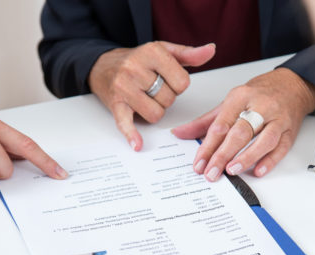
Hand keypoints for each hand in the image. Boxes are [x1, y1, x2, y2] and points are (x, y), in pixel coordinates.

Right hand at [88, 41, 215, 150]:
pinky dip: (132, 134)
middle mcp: (135, 68)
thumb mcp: (164, 51)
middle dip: (165, 97)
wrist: (103, 66)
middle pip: (169, 99)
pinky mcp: (115, 105)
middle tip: (153, 88)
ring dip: (154, 110)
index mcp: (152, 52)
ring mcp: (124, 88)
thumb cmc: (137, 60)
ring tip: (145, 98)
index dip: (178, 85)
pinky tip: (137, 143)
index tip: (167, 80)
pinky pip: (126, 123)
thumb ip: (189, 54)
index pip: (182, 82)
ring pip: (155, 114)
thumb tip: (211, 50)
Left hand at [172, 68, 314, 180]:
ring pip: (264, 140)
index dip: (208, 146)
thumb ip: (205, 121)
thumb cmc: (259, 94)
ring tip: (232, 170)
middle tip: (211, 172)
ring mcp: (278, 119)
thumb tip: (179, 133)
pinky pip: (281, 147)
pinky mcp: (290, 131)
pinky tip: (258, 171)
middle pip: (240, 132)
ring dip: (247, 157)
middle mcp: (261, 106)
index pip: (221, 125)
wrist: (292, 85)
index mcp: (241, 97)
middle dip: (223, 154)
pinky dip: (270, 161)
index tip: (199, 164)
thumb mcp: (230, 102)